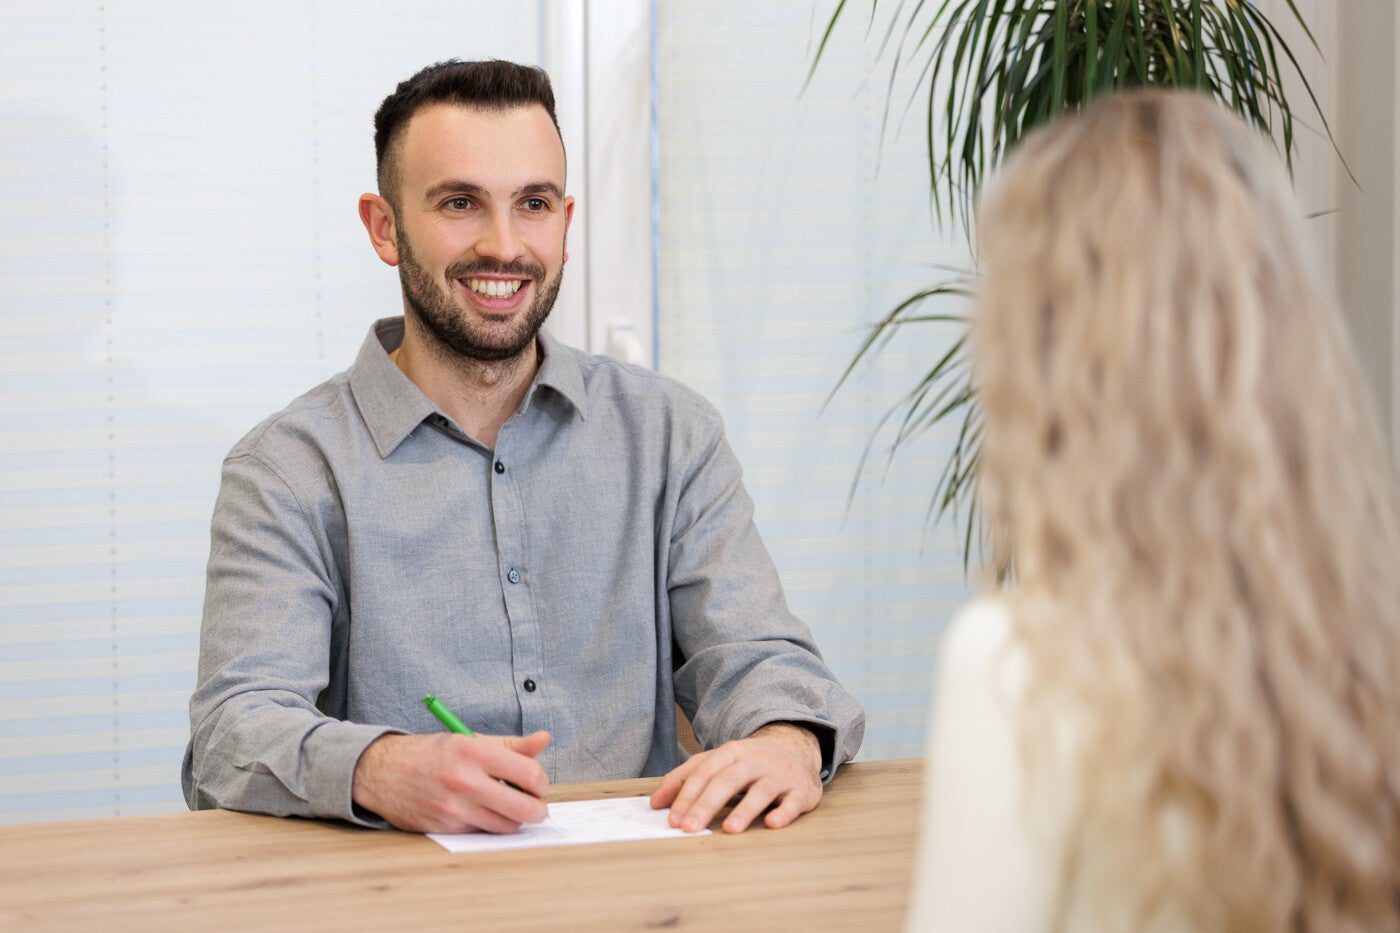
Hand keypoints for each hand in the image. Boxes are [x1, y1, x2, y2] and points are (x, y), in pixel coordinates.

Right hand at [352, 730, 550, 832]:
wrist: (382, 772)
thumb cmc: (431, 754)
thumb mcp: (470, 740)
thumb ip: (511, 745)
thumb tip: (544, 739)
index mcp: (473, 751)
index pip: (529, 773)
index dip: (541, 782)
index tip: (538, 782)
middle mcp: (464, 780)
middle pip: (524, 808)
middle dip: (538, 809)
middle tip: (536, 804)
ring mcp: (454, 808)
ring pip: (506, 825)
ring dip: (515, 819)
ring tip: (509, 805)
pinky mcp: (446, 828)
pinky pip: (483, 832)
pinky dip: (489, 824)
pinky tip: (482, 811)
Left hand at [649, 722, 822, 833]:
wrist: (796, 746)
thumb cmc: (749, 760)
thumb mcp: (717, 761)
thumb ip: (685, 778)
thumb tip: (655, 802)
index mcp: (731, 752)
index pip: (705, 772)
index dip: (687, 795)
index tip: (673, 819)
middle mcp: (755, 760)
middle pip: (728, 780)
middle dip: (706, 804)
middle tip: (690, 828)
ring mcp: (779, 774)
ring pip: (761, 790)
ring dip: (745, 810)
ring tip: (729, 830)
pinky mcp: (801, 789)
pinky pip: (793, 802)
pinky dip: (783, 812)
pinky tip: (772, 823)